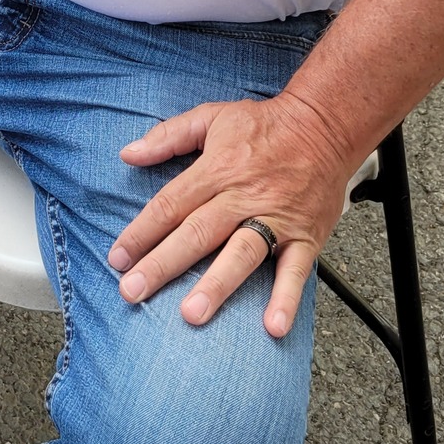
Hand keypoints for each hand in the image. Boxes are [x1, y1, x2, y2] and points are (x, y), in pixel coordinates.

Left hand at [107, 95, 351, 337]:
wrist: (325, 125)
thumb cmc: (264, 125)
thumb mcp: (211, 116)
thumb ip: (168, 135)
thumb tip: (128, 153)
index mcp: (217, 169)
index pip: (171, 204)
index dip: (141, 232)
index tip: (117, 259)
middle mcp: (243, 196)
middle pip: (197, 233)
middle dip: (163, 264)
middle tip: (133, 292)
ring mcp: (275, 218)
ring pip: (241, 253)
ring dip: (216, 285)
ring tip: (191, 314)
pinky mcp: (305, 236)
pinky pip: (295, 271)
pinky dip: (284, 298)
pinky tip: (272, 326)